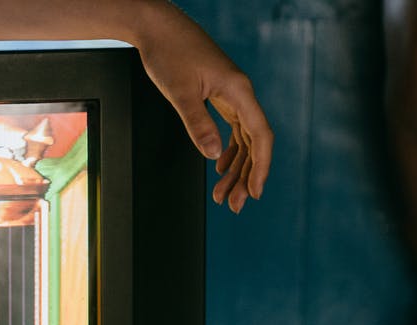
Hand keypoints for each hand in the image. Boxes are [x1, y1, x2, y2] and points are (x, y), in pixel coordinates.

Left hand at [134, 4, 271, 213]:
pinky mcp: (220, 94)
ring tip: (223, 194)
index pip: (260, 136)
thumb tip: (212, 154)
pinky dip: (228, 149)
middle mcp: (240, 93)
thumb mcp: (180, 92)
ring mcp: (231, 94)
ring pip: (243, 138)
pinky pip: (233, 128)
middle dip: (245, 176)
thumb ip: (198, 124)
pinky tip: (219, 166)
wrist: (157, 28)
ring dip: (235, 167)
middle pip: (253, 143)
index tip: (253, 193)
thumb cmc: (168, 52)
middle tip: (232, 205)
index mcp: (238, 90)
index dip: (260, 167)